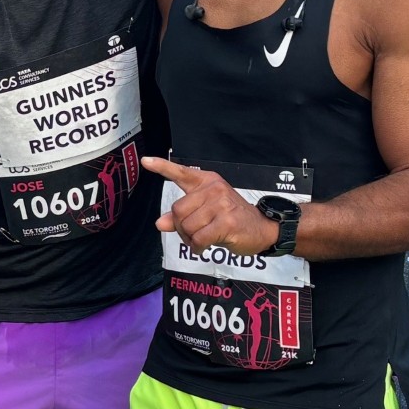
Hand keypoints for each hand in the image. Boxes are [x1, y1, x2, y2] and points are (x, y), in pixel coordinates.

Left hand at [142, 157, 278, 255]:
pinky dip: (197, 247)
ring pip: (186, 227)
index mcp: (207, 182)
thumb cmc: (231, 219)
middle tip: (195, 233)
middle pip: (177, 211)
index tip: (145, 161)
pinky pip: (198, 239)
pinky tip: (205, 246)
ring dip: (190, 239)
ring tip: (203, 239)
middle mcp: (213, 189)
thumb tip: (160, 222)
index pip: (181, 172)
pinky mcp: (226, 222)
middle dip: (181, 228)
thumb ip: (181, 215)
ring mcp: (220, 204)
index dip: (161, 167)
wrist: (262, 229)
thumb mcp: (205, 213)